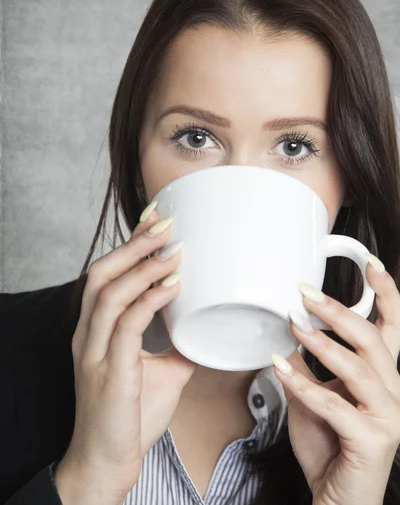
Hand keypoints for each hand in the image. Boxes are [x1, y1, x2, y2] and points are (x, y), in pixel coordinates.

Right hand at [55, 206, 196, 501]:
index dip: (129, 245)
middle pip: (102, 272)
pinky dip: (149, 299)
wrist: (107, 462)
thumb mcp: (162, 372)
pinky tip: (172, 286)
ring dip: (143, 265)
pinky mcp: (109, 371)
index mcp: (96, 330)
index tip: (154, 220)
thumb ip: (178, 346)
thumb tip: (205, 327)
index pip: (106, 275)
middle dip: (134, 243)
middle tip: (165, 221)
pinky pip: (126, 324)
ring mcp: (94, 351)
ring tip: (172, 247)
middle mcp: (89, 334)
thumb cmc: (130, 417)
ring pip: (108, 291)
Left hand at [271, 254, 399, 504]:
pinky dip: (304, 384)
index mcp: (383, 376)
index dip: (386, 292)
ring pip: (358, 367)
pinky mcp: (373, 440)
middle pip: (373, 339)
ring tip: (293, 326)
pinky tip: (280, 368)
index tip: (370, 262)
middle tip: (304, 293)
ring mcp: (388, 417)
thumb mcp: (317, 394)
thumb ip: (309, 363)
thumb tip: (289, 326)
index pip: (392, 326)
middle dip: (338, 311)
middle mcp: (393, 392)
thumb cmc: (330, 444)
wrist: (336, 497)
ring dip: (321, 343)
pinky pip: (335, 404)